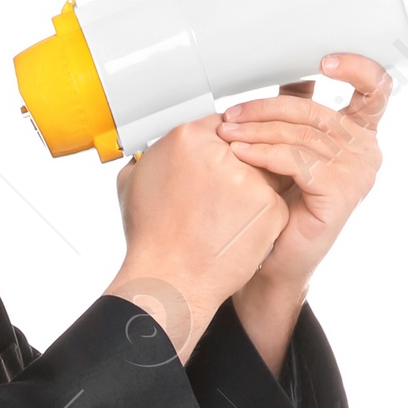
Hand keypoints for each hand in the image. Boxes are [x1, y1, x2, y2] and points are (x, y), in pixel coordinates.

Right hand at [106, 113, 286, 351]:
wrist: (170, 281)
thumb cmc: (150, 240)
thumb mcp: (133, 183)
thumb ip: (151, 155)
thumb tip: (154, 150)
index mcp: (187, 139)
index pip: (220, 126)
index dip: (218, 147)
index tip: (215, 161)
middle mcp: (222, 153)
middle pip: (244, 146)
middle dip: (236, 167)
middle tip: (217, 196)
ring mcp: (250, 180)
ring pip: (262, 173)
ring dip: (250, 192)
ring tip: (222, 218)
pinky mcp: (271, 207)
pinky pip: (273, 202)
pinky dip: (260, 218)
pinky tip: (234, 233)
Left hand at [214, 52, 388, 291]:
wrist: (272, 264)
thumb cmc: (281, 209)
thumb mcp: (292, 151)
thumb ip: (298, 114)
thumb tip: (292, 75)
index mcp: (361, 134)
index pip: (376, 88)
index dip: (356, 67)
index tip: (324, 60)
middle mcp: (367, 150)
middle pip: (316, 110)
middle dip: (266, 109)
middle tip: (231, 115)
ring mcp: (358, 172)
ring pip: (301, 134)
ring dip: (257, 132)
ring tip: (226, 135)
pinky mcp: (342, 191)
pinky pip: (296, 159)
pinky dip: (263, 155)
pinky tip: (240, 156)